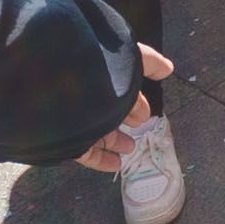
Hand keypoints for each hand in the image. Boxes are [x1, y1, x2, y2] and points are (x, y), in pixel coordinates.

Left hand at [77, 46, 176, 171]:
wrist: (56, 89)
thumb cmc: (93, 71)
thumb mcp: (129, 59)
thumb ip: (149, 62)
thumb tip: (168, 68)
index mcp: (96, 75)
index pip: (118, 86)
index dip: (134, 97)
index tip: (145, 110)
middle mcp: (84, 96)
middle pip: (108, 109)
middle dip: (126, 117)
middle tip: (140, 123)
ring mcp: (75, 120)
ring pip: (98, 132)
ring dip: (116, 140)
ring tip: (131, 147)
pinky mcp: (68, 141)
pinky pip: (86, 152)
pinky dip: (102, 159)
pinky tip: (117, 164)